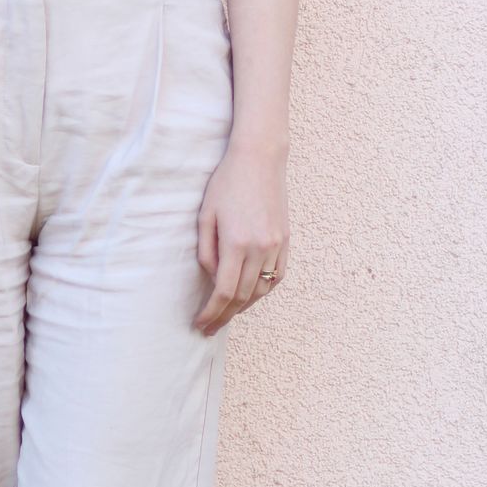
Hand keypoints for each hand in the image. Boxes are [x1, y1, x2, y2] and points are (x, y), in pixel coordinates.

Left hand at [193, 140, 288, 334]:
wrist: (259, 158)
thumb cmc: (226, 183)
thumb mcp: (206, 216)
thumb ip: (206, 252)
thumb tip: (212, 278)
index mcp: (236, 244)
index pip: (223, 292)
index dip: (211, 313)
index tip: (200, 324)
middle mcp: (260, 249)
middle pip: (242, 297)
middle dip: (224, 316)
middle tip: (209, 328)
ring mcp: (276, 246)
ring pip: (261, 290)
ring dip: (243, 307)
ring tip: (226, 314)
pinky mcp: (285, 240)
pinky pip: (276, 277)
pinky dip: (263, 291)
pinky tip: (250, 295)